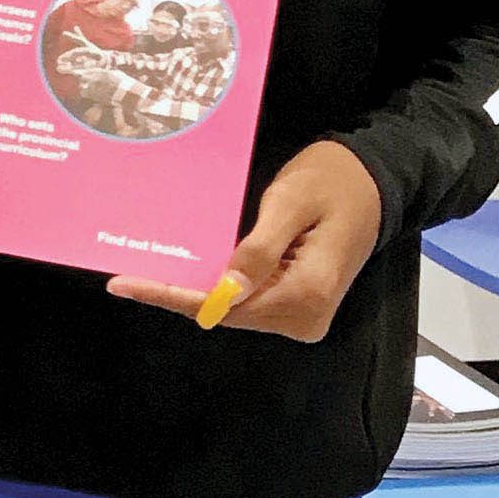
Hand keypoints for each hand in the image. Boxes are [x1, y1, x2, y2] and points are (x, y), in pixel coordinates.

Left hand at [109, 138, 384, 343]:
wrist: (373, 180)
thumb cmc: (333, 181)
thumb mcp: (290, 204)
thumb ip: (259, 250)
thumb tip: (225, 291)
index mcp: (307, 294)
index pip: (225, 306)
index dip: (173, 296)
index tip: (125, 286)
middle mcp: (305, 317)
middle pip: (226, 312)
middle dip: (179, 293)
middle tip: (125, 277)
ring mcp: (302, 315)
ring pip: (233, 307)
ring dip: (194, 289)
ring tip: (144, 271)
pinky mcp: (297, 303)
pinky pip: (247, 298)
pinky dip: (216, 285)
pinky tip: (183, 270)